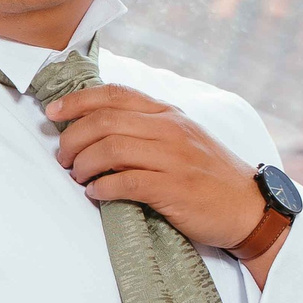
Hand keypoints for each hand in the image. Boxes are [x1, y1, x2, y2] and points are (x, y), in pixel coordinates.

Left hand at [43, 83, 265, 252]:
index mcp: (168, 113)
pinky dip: (102, 188)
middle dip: (72, 139)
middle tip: (63, 158)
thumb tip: (97, 126)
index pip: (115, 94)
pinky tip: (96, 194)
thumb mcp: (181, 137)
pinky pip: (126, 182)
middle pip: (104, 121)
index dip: (77, 101)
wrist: (249, 207)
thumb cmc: (208, 174)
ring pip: (111, 149)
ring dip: (84, 165)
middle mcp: (170, 129)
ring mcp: (173, 158)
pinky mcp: (174, 189)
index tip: (53, 113)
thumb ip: (146, 126)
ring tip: (78, 177)